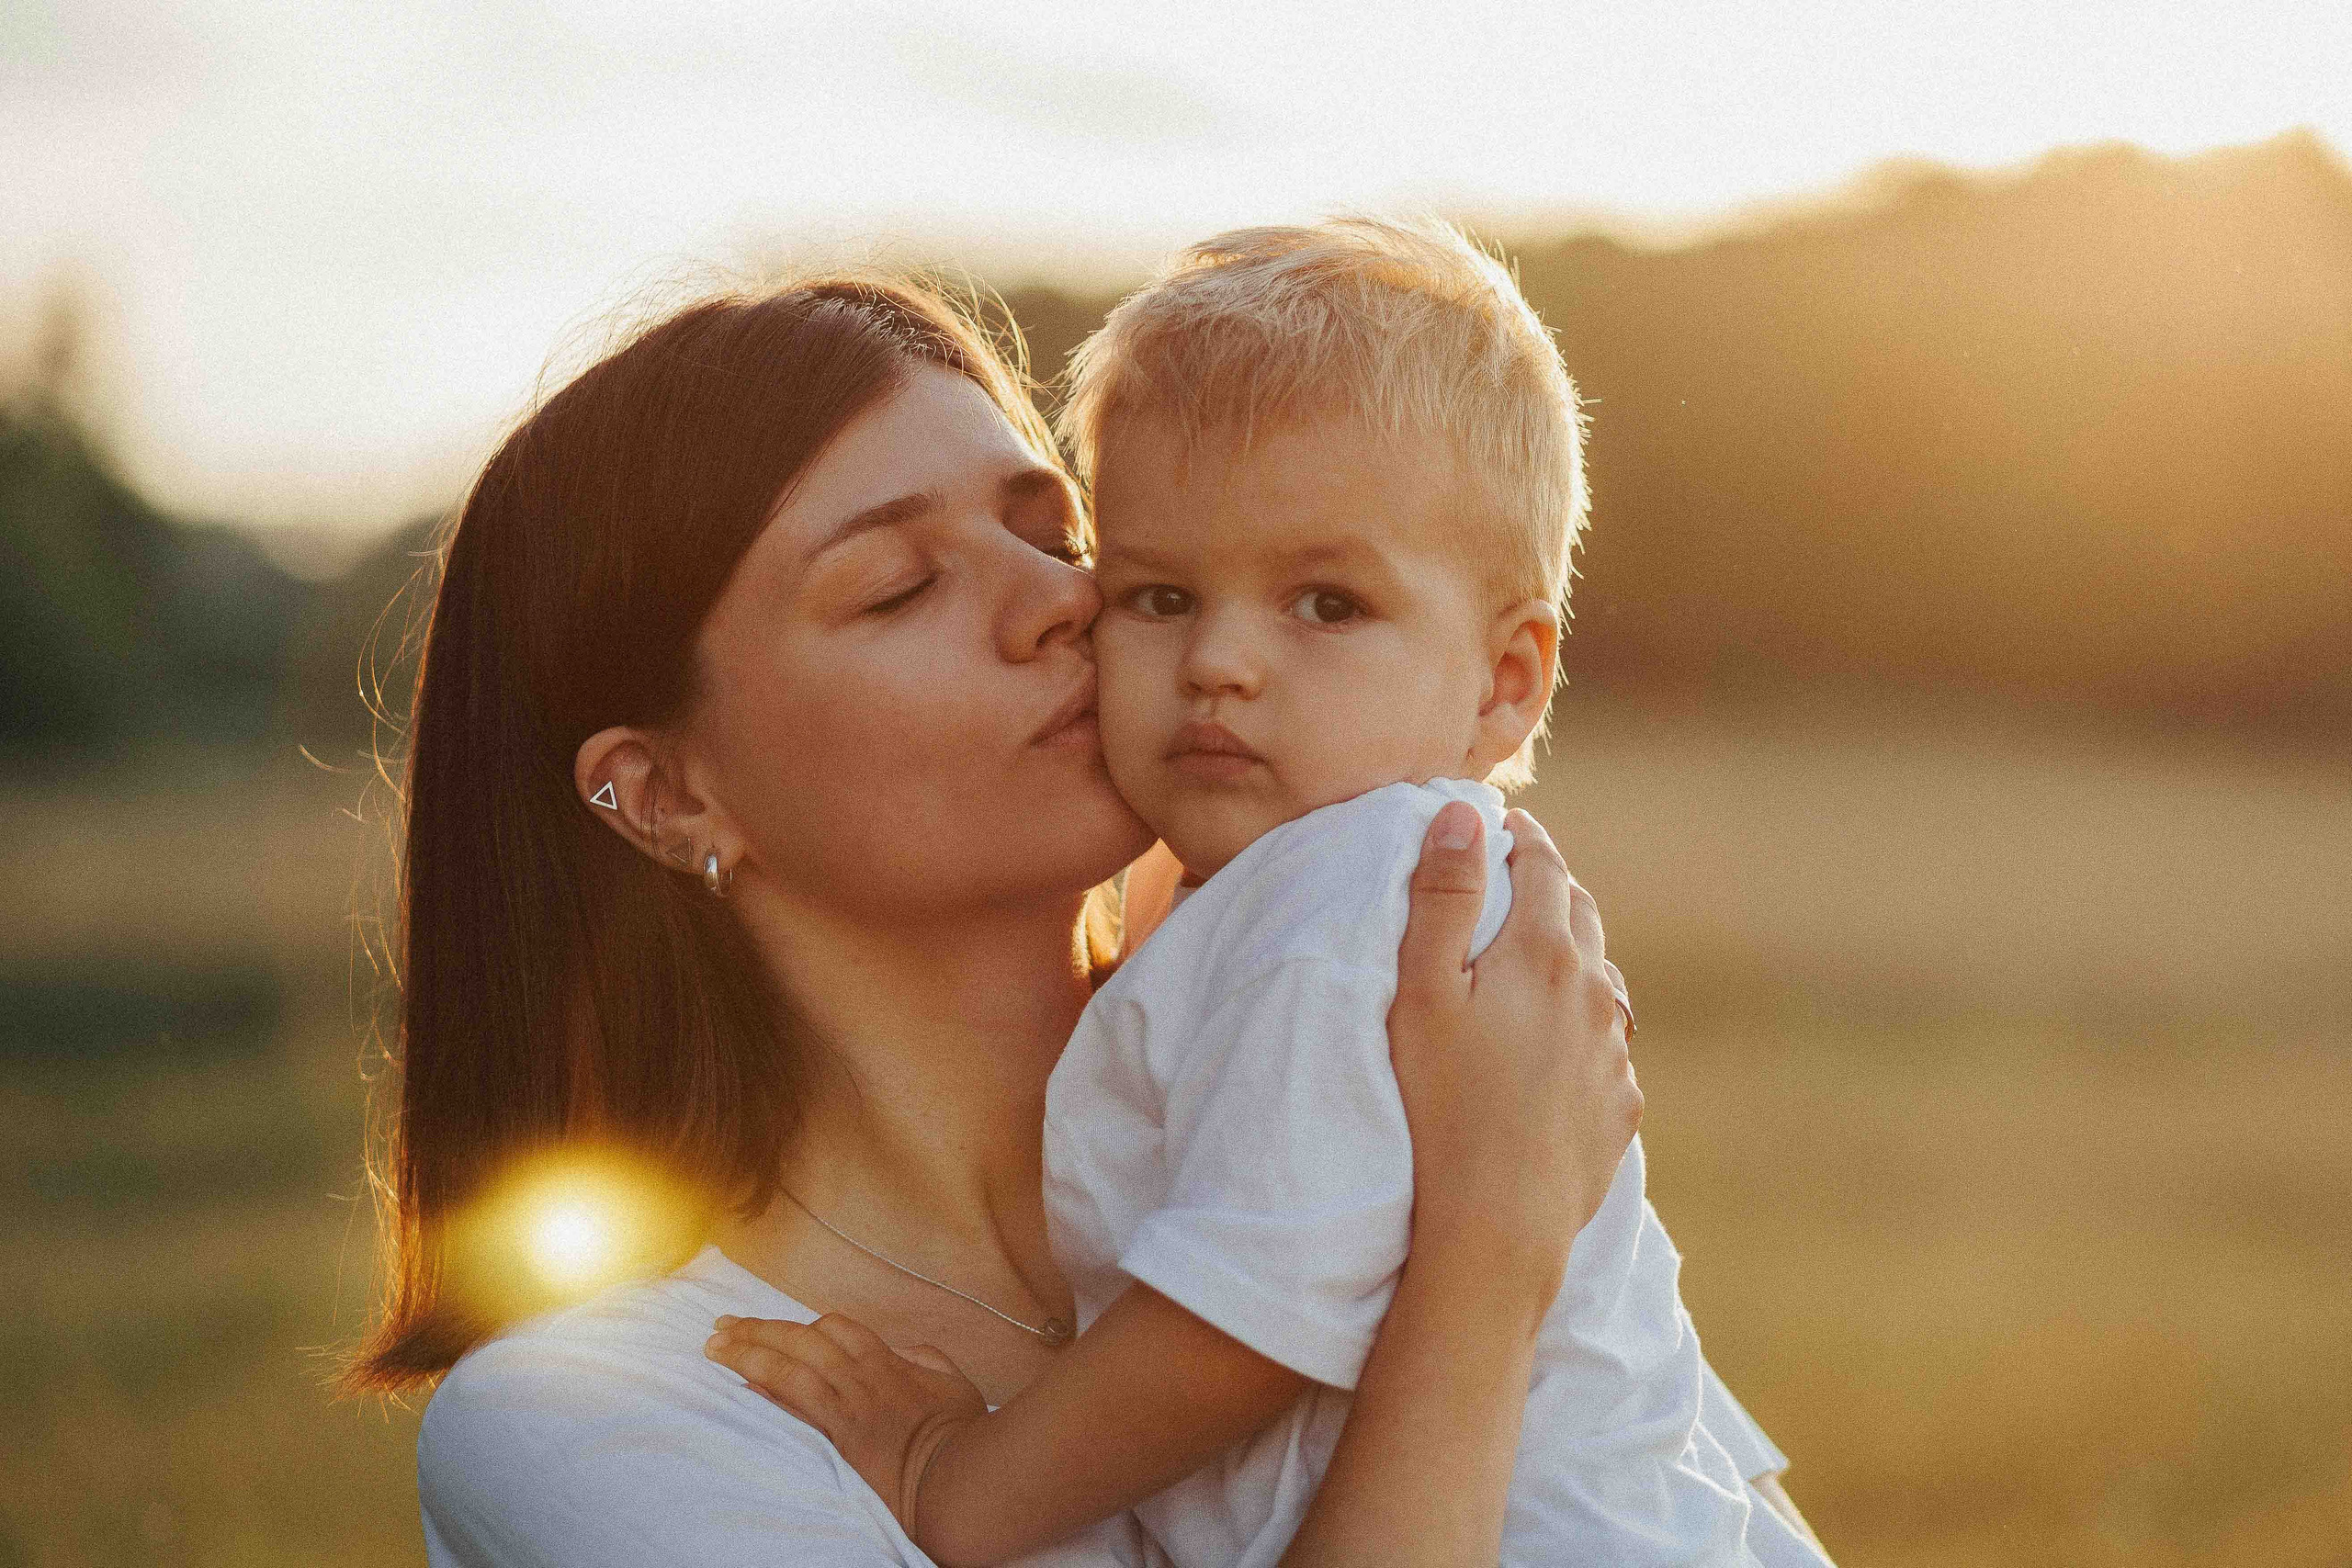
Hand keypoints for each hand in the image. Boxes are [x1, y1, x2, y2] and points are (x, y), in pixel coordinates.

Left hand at [706, 1313, 986, 1533]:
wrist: (960, 1473)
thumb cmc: (964, 1434)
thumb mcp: (955, 1384)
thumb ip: (928, 1361)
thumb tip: (908, 1351)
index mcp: (889, 1362)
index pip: (838, 1329)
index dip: (801, 1325)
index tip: (776, 1327)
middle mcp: (864, 1376)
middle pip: (804, 1338)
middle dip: (760, 1329)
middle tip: (723, 1326)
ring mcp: (851, 1404)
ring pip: (793, 1363)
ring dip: (750, 1351)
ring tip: (715, 1346)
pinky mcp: (842, 1435)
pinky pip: (799, 1402)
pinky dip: (769, 1388)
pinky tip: (744, 1381)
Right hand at [1385, 803, 1641, 1309]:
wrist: (1498, 1224)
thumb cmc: (1440, 1104)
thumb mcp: (1420, 991)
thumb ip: (1444, 897)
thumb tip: (1464, 815)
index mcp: (1544, 953)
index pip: (1544, 865)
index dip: (1521, 838)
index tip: (1502, 826)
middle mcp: (1594, 992)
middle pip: (1580, 915)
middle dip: (1550, 889)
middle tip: (1516, 882)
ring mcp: (1614, 1052)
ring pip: (1602, 980)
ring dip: (1573, 958)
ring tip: (1536, 965)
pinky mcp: (1621, 1105)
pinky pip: (1608, 1046)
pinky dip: (1585, 1027)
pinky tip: (1556, 1048)